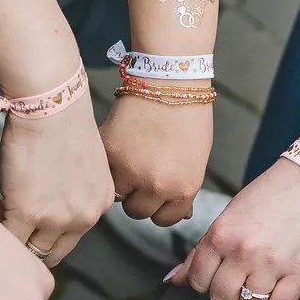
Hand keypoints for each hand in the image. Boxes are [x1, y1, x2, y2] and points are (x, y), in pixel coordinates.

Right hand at [0, 94, 114, 267]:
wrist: (51, 100)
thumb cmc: (61, 119)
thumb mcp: (82, 162)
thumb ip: (71, 189)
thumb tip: (42, 203)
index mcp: (101, 202)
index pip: (72, 236)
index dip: (46, 229)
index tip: (28, 209)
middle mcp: (86, 216)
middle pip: (54, 251)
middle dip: (29, 240)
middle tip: (6, 214)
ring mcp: (58, 218)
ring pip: (31, 249)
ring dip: (10, 234)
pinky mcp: (29, 213)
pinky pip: (9, 237)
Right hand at [101, 94, 212, 225]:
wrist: (169, 80)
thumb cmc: (189, 115)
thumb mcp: (197, 158)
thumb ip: (184, 187)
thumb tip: (181, 212)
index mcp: (183, 188)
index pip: (165, 219)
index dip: (160, 207)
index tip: (156, 195)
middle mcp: (157, 185)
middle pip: (137, 212)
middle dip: (138, 197)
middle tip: (138, 176)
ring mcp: (130, 170)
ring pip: (116, 196)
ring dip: (120, 183)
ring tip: (127, 161)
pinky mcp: (109, 153)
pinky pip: (102, 172)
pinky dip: (107, 164)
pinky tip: (117, 148)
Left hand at [172, 158, 299, 299]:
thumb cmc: (267, 197)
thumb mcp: (227, 218)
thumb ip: (201, 251)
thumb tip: (173, 280)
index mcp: (220, 235)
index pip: (197, 280)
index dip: (204, 283)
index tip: (218, 274)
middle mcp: (242, 251)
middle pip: (220, 299)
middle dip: (226, 296)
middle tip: (238, 281)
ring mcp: (271, 264)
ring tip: (259, 285)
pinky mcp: (298, 272)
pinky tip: (278, 290)